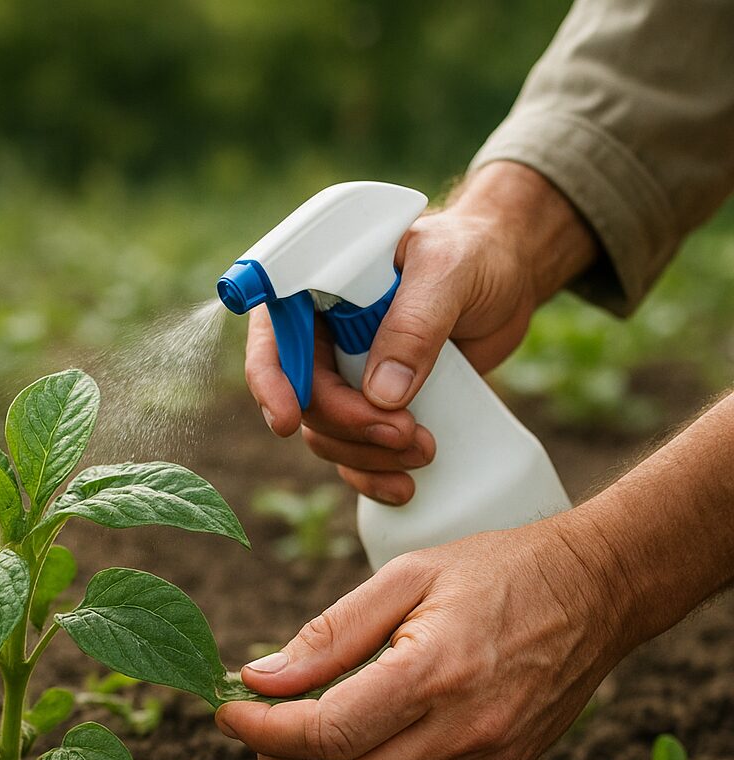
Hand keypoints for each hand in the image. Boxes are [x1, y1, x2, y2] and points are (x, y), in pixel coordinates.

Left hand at [215, 515, 622, 759]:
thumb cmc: (496, 570)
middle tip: (250, 728)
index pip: (326, 732)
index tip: (227, 709)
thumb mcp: (406, 577)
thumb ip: (330, 634)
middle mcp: (466, 732)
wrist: (594, 591)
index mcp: (436, 673)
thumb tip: (261, 677)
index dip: (262, 729)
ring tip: (291, 737)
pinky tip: (349, 750)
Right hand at [245, 162, 597, 503]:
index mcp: (319, 288)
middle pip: (305, 398)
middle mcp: (324, 336)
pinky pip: (354, 453)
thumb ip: (415, 324)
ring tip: (423, 449)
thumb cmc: (474, 254)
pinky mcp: (376, 406)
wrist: (509, 278)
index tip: (288, 420)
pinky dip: (372, 476)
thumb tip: (382, 394)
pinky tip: (404, 487)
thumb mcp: (448, 272)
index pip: (273, 338)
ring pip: (326, 433)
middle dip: (348, 425)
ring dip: (365, 455)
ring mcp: (348, 374)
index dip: (270, 381)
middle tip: (404, 432)